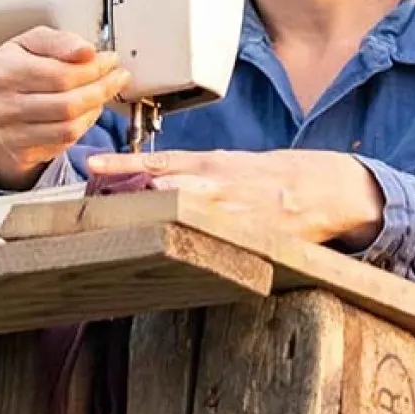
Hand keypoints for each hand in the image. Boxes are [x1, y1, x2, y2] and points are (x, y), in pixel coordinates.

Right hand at [0, 27, 130, 189]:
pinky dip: (84, 125)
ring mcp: (13, 134)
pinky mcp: (23, 153)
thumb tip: (88, 51)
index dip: (94, 69)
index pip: (61, 75)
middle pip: (68, 104)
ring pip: (70, 127)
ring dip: (96, 108)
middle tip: (117, 77)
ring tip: (103, 92)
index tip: (110, 60)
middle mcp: (5, 106)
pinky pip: (65, 142)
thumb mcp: (28, 44)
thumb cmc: (11, 71)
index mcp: (6, 72)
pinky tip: (89, 110)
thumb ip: (59, 42)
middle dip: (102, 89)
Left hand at [85, 149, 385, 248]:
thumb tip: (147, 183)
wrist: (324, 186)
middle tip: (97, 205)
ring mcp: (233, 210)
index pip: (156, 161)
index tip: (90, 165)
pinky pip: (217, 238)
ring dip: (158, 217)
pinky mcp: (251, 233)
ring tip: (126, 227)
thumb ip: (191, 174)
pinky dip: (196, 240)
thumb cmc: (271, 177)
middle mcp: (216, 184)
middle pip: (164, 188)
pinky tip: (174, 252)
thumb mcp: (230, 165)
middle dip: (133, 197)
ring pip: (186, 212)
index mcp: (210, 164)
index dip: (122, 164)